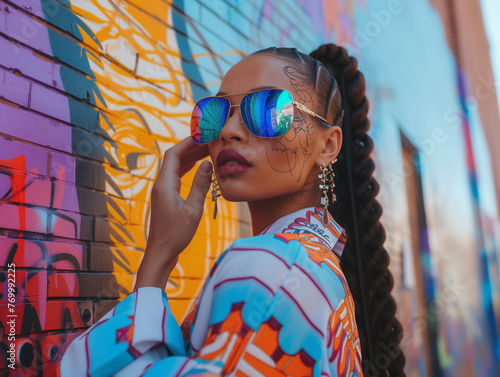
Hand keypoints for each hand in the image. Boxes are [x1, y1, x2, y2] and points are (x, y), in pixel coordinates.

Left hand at [134, 137, 211, 288]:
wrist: (161, 252)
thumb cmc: (176, 234)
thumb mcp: (193, 210)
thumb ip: (201, 185)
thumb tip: (207, 163)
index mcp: (164, 184)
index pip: (175, 154)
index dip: (189, 142)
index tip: (204, 135)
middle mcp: (160, 184)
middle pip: (175, 157)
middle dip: (191, 147)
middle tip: (210, 140)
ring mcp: (162, 190)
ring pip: (176, 166)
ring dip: (190, 157)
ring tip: (208, 150)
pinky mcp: (166, 197)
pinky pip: (176, 175)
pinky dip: (188, 168)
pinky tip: (199, 167)